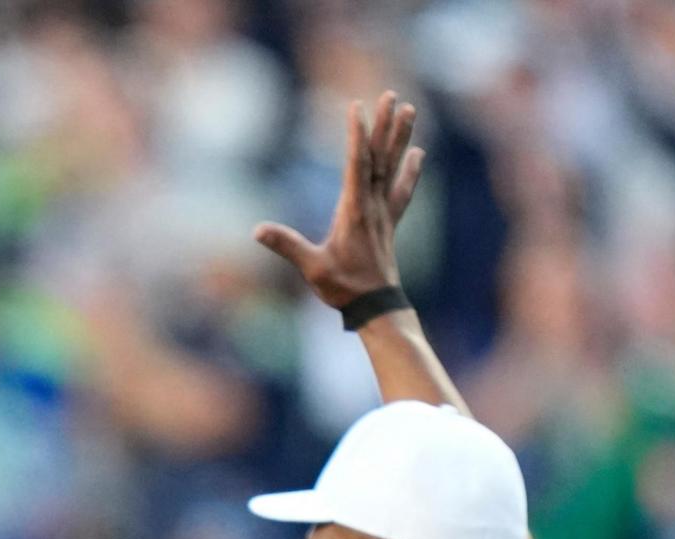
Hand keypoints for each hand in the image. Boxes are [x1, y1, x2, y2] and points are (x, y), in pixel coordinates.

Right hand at [256, 93, 422, 311]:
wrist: (376, 305)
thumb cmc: (343, 287)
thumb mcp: (311, 267)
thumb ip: (286, 246)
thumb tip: (257, 230)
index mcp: (354, 210)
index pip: (356, 164)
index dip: (357, 135)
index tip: (357, 107)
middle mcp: (373, 204)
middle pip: (381, 156)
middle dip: (385, 125)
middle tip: (392, 96)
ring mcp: (384, 211)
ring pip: (394, 165)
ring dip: (401, 137)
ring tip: (409, 109)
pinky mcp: (390, 220)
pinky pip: (402, 188)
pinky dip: (410, 168)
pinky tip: (417, 152)